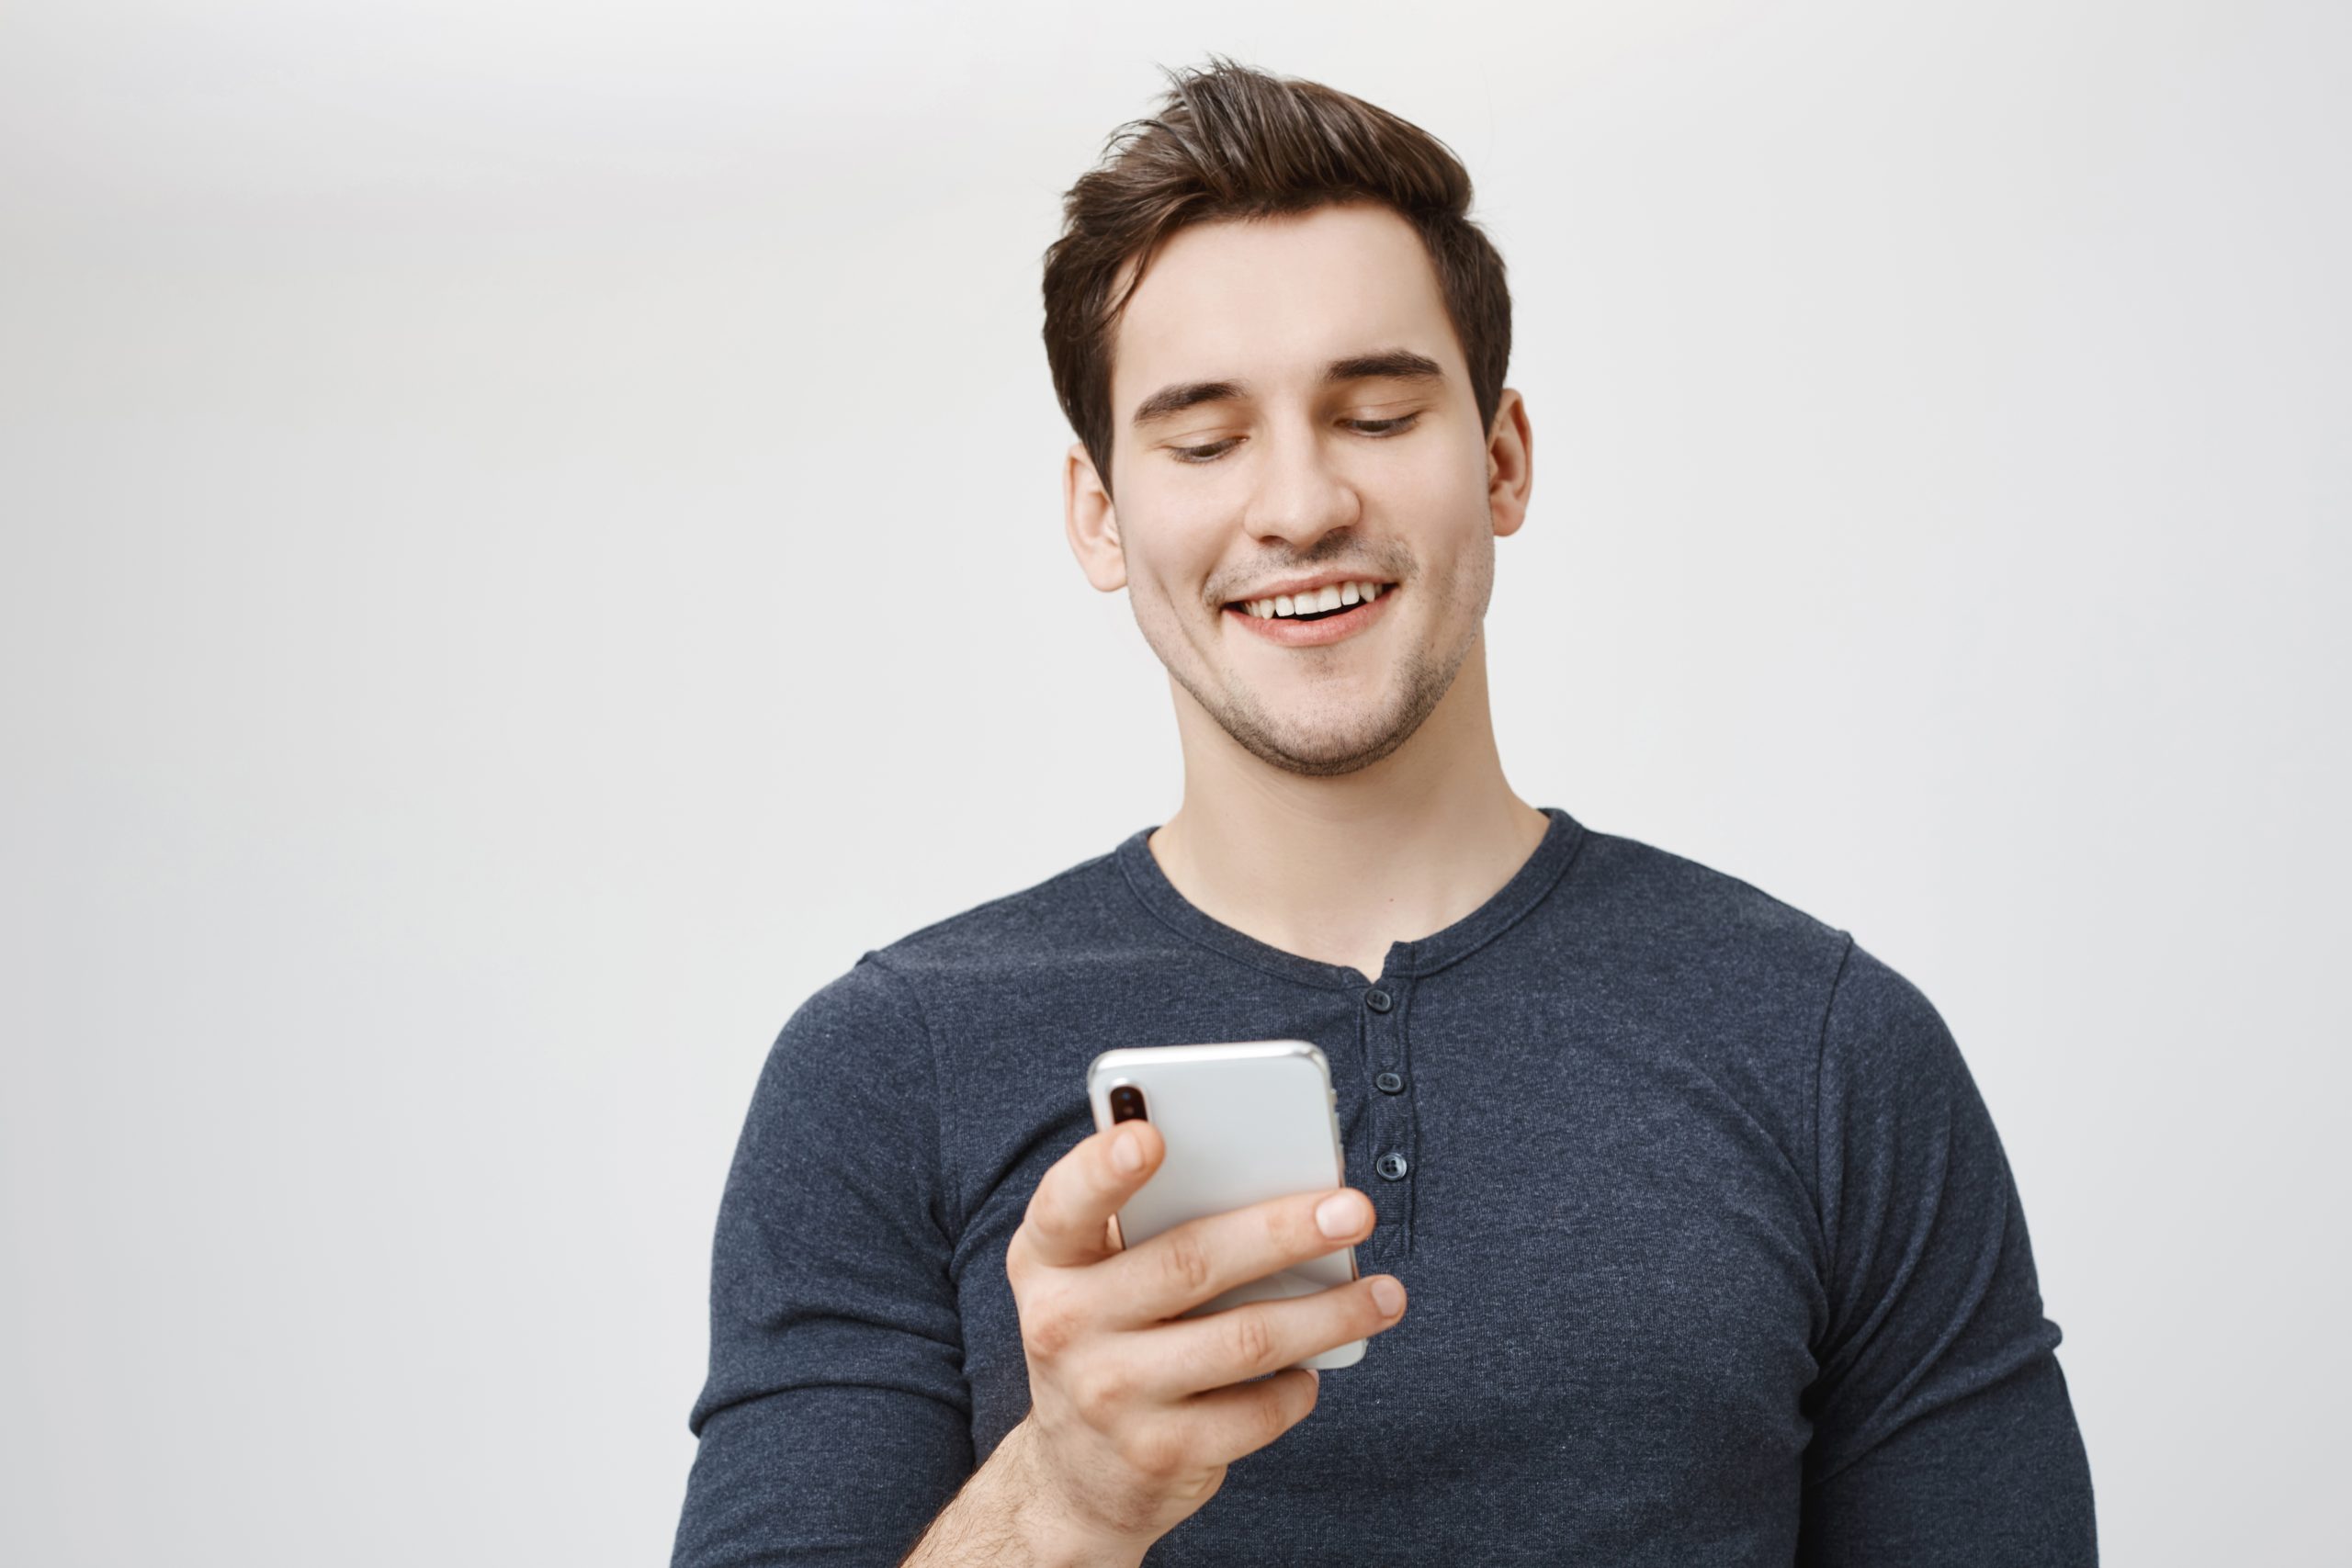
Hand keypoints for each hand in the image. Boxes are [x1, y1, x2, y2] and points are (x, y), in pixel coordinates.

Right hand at [999, 1118, 1406, 1553]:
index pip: (1066, 1203)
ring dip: (1329, 1314)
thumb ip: (1153, 1222)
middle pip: (1190, 1262)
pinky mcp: (1158, 1454)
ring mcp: (1109, 1396)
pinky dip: (1298, 1388)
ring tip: (1385, 1294)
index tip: (1151, 1136)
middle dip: (1283, 1230)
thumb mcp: (1097, 1275)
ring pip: (1244, 1339)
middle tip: (1355, 1210)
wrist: (1076, 1473)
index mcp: (1047, 1258)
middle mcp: (1063, 1325)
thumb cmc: (1109, 1335)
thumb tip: (1278, 1183)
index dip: (1103, 1168)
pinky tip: (1312, 1371)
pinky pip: (1255, 1413)